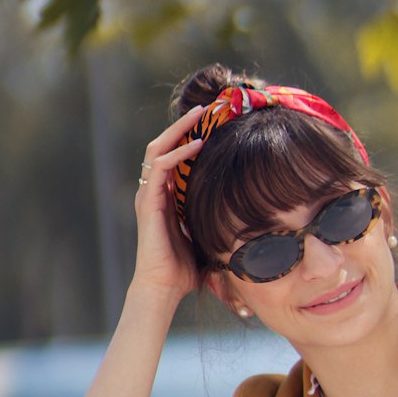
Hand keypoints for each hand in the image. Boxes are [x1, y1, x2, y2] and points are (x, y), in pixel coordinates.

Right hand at [132, 108, 205, 299]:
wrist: (165, 287)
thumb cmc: (186, 268)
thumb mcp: (205, 235)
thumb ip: (215, 220)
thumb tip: (249, 216)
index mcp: (165, 197)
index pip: (173, 156)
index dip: (188, 136)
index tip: (212, 123)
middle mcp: (154, 191)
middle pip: (163, 145)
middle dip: (183, 125)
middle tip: (205, 109)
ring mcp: (149, 195)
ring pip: (158, 149)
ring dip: (178, 130)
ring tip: (199, 116)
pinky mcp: (149, 202)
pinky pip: (160, 168)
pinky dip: (177, 153)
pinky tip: (196, 145)